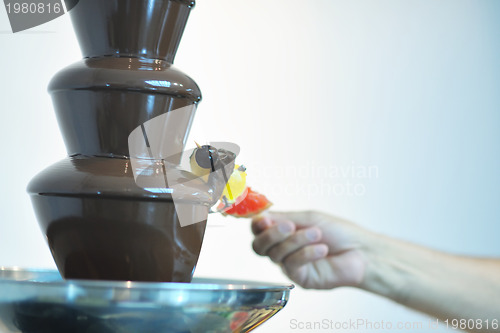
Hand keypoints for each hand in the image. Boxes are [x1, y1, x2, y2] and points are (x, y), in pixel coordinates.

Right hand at [251, 211, 369, 288]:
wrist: (361, 251)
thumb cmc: (339, 232)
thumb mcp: (309, 218)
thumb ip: (283, 218)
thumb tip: (260, 217)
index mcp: (283, 232)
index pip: (258, 230)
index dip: (257, 225)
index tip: (264, 220)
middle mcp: (283, 249)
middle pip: (259, 246)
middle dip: (272, 235)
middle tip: (289, 226)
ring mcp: (289, 265)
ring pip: (276, 254)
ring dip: (297, 241)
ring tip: (317, 234)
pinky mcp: (300, 278)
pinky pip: (291, 265)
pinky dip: (306, 253)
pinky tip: (321, 249)